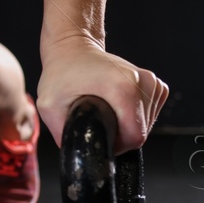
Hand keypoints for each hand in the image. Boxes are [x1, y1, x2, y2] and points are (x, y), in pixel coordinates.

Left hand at [35, 39, 167, 155]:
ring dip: (127, 125)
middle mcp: (142, 82)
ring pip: (147, 123)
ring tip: (105, 109)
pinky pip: (150, 113)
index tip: (100, 134)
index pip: (135, 136)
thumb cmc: (61, 73)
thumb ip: (62, 133)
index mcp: (123, 87)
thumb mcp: (49, 105)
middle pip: (142, 131)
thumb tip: (77, 154)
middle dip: (120, 135)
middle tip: (98, 120)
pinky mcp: (154, 83)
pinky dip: (135, 115)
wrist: (73, 48)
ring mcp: (151, 81)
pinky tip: (117, 105)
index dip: (116, 145)